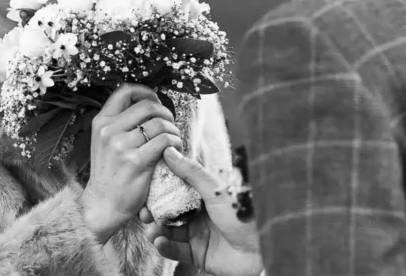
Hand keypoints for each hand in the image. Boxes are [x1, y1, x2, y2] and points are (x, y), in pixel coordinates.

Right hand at [81, 84, 181, 243]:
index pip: (125, 91)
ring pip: (159, 123)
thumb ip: (120, 123)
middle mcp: (109, 130)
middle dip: (165, 112)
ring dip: (173, 130)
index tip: (156, 101)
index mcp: (101, 121)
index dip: (146, 91)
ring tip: (174, 140)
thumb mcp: (104, 142)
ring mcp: (121, 146)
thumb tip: (149, 104)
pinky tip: (174, 150)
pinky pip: (164, 141)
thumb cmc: (109, 172)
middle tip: (170, 124)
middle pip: (147, 105)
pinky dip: (174, 143)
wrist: (103, 204)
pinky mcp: (136, 162)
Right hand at [140, 147, 262, 275]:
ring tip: (150, 230)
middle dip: (154, 212)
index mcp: (204, 196)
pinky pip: (176, 250)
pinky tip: (159, 242)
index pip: (176, 190)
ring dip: (157, 231)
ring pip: (170, 232)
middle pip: (169, 212)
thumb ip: (191, 172)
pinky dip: (165, 246)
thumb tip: (170, 151)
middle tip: (142, 213)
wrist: (263, 250)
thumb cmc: (245, 215)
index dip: (159, 190)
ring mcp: (199, 235)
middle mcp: (200, 214)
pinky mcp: (198, 255)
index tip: (144, 187)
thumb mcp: (216, 190)